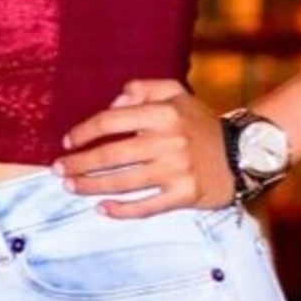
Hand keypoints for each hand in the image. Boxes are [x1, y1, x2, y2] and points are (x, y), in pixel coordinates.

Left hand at [54, 78, 236, 217]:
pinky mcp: (185, 195)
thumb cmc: (199, 123)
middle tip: (58, 170)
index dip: (84, 132)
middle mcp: (169, 141)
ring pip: (123, 183)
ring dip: (91, 187)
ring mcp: (178, 170)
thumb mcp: (176, 93)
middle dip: (78, 164)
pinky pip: (146, 207)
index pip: (111, 121)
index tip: (67, 142)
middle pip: (111, 155)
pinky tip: (101, 209)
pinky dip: (121, 211)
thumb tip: (112, 104)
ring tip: (71, 187)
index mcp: (164, 113)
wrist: (242, 153)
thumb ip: (142, 89)